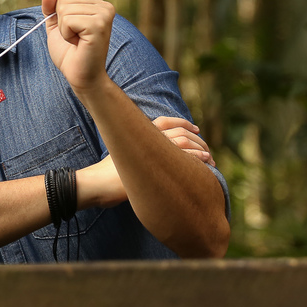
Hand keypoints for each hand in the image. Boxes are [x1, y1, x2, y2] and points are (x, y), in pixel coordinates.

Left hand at [41, 0, 115, 97]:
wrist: (80, 76)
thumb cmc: (70, 52)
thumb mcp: (56, 26)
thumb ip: (51, 8)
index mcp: (97, 3)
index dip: (60, 12)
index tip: (73, 29)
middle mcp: (105, 6)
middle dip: (62, 20)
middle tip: (75, 37)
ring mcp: (104, 14)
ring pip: (65, 8)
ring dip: (64, 29)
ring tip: (77, 40)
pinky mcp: (99, 25)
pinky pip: (68, 20)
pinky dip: (67, 34)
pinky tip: (78, 43)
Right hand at [78, 118, 214, 209]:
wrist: (97, 184)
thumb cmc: (108, 176)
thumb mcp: (124, 159)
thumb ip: (138, 154)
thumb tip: (152, 160)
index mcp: (138, 133)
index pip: (165, 121)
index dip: (183, 123)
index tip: (196, 129)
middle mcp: (144, 137)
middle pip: (178, 131)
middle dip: (197, 139)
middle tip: (207, 150)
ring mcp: (149, 149)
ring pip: (183, 141)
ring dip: (200, 148)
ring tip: (209, 158)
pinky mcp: (154, 162)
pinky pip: (181, 155)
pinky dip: (196, 157)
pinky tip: (205, 163)